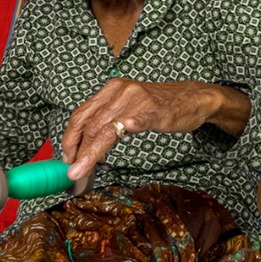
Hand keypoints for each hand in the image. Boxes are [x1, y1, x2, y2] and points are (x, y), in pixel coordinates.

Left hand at [61, 79, 248, 179]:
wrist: (194, 98)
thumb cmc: (160, 106)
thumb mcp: (128, 106)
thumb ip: (108, 119)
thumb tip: (86, 143)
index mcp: (111, 90)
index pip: (81, 113)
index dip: (69, 137)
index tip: (66, 157)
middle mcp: (120, 92)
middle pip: (90, 123)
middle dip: (77, 150)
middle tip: (72, 171)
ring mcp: (138, 101)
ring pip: (106, 128)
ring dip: (91, 153)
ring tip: (81, 171)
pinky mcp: (155, 111)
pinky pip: (137, 120)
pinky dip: (127, 128)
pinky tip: (120, 135)